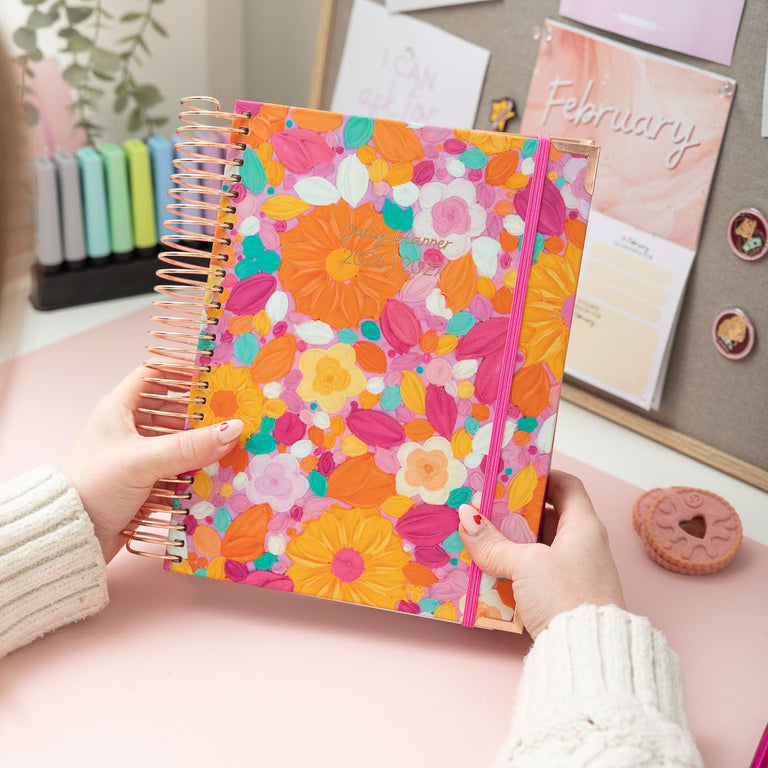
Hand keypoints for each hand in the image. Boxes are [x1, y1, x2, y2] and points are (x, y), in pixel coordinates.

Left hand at [61, 365, 242, 563]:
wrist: (70, 537)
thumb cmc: (94, 486)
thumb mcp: (144, 461)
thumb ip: (190, 446)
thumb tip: (234, 428)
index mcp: (119, 409)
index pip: (153, 375)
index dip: (181, 371)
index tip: (212, 374)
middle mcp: (128, 429)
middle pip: (172, 411)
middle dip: (200, 413)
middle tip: (232, 412)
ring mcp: (136, 457)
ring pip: (177, 442)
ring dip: (200, 445)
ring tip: (231, 443)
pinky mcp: (144, 482)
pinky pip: (177, 469)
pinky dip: (194, 471)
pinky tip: (216, 472)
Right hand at [458, 470, 624, 638]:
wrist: (589, 655)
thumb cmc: (566, 596)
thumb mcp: (525, 563)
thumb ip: (494, 543)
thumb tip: (466, 517)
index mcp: (584, 527)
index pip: (567, 486)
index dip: (543, 475)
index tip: (514, 475)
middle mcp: (585, 547)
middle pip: (549, 516)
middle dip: (517, 512)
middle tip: (488, 507)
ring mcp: (577, 574)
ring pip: (540, 547)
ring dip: (513, 543)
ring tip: (483, 537)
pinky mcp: (566, 599)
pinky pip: (537, 574)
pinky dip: (517, 569)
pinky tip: (492, 571)